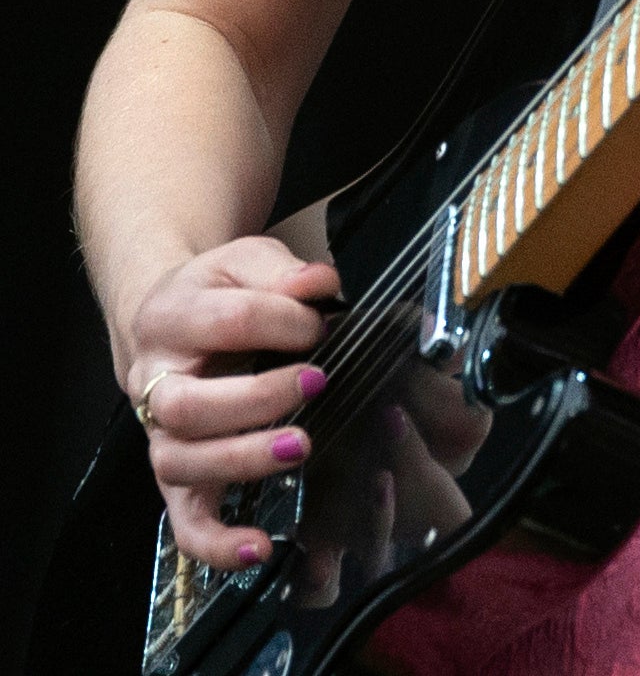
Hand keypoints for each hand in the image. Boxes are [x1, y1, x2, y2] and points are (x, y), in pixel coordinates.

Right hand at [125, 235, 341, 569]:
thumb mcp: (243, 261)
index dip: (282, 320)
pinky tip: (259, 547)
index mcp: (169, 317)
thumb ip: (282, 269)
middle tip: (315, 382)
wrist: (165, 318)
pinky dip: (217, 543)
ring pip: (181, 462)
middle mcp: (152, 381)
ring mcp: (159, 435)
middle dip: (256, 399)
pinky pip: (184, 522)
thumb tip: (318, 286)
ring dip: (242, 460)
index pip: (226, 321)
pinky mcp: (175, 478)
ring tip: (300, 447)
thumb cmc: (215, 293)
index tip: (319, 323)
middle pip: (187, 405)